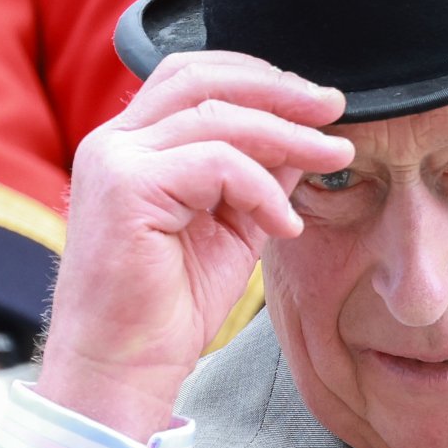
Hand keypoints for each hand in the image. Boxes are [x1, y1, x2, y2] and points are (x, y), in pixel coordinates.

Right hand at [35, 52, 349, 439]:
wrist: (121, 370)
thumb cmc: (166, 310)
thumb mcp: (229, 229)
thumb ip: (258, 179)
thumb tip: (306, 138)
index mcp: (130, 146)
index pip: (193, 77)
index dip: (258, 78)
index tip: (316, 104)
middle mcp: (113, 144)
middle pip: (202, 77)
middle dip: (278, 90)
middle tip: (335, 108)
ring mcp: (114, 162)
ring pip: (216, 116)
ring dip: (287, 136)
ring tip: (334, 159)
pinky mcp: (126, 190)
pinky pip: (215, 164)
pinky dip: (262, 188)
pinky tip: (285, 225)